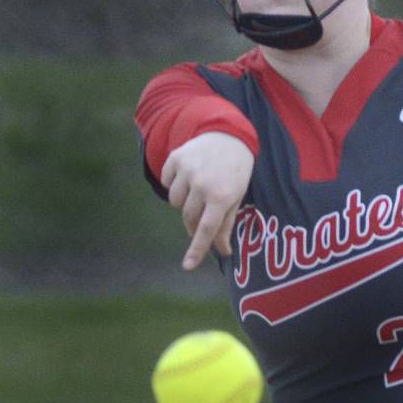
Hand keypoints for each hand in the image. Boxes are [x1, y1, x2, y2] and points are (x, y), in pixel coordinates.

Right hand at [161, 132, 254, 269]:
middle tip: (203, 212)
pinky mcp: (176, 158)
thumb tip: (222, 251)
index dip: (197, 249)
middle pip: (188, 218)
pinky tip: (189, 173)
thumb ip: (226, 225)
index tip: (188, 266)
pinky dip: (175, 182)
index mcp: (222, 196)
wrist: (228, 135)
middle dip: (193, 221)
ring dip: (184, 200)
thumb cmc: (235, 172)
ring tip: (199, 186)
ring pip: (175, 202)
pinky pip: (167, 182)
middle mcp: (203, 184)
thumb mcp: (236, 197)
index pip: (207, 229)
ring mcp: (188, 170)